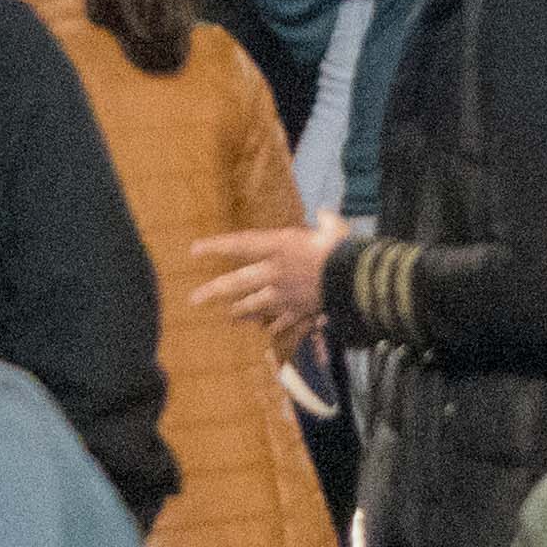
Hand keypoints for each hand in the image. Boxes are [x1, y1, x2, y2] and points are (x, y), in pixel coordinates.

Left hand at [194, 223, 335, 339]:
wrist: (352, 280)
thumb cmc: (341, 248)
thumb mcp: (332, 227)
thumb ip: (325, 221)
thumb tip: (324, 215)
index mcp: (278, 246)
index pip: (240, 245)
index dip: (216, 247)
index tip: (194, 251)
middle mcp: (274, 272)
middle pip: (238, 283)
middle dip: (214, 291)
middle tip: (194, 300)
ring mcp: (284, 295)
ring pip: (254, 306)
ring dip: (240, 312)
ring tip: (229, 317)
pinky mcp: (298, 312)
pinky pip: (281, 323)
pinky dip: (274, 327)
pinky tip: (268, 332)